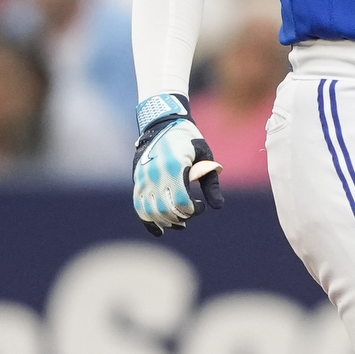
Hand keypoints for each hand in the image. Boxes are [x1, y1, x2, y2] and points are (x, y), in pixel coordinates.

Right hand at [131, 94, 223, 234]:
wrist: (162, 123)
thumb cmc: (188, 139)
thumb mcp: (205, 156)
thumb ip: (211, 182)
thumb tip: (217, 207)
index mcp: (175, 166)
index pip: (182, 202)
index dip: (193, 211)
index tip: (200, 206)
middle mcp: (155, 174)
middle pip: (166, 210)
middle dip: (181, 217)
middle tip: (190, 213)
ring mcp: (143, 178)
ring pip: (150, 211)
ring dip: (166, 221)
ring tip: (178, 222)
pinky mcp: (137, 180)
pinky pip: (138, 206)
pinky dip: (148, 221)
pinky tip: (160, 230)